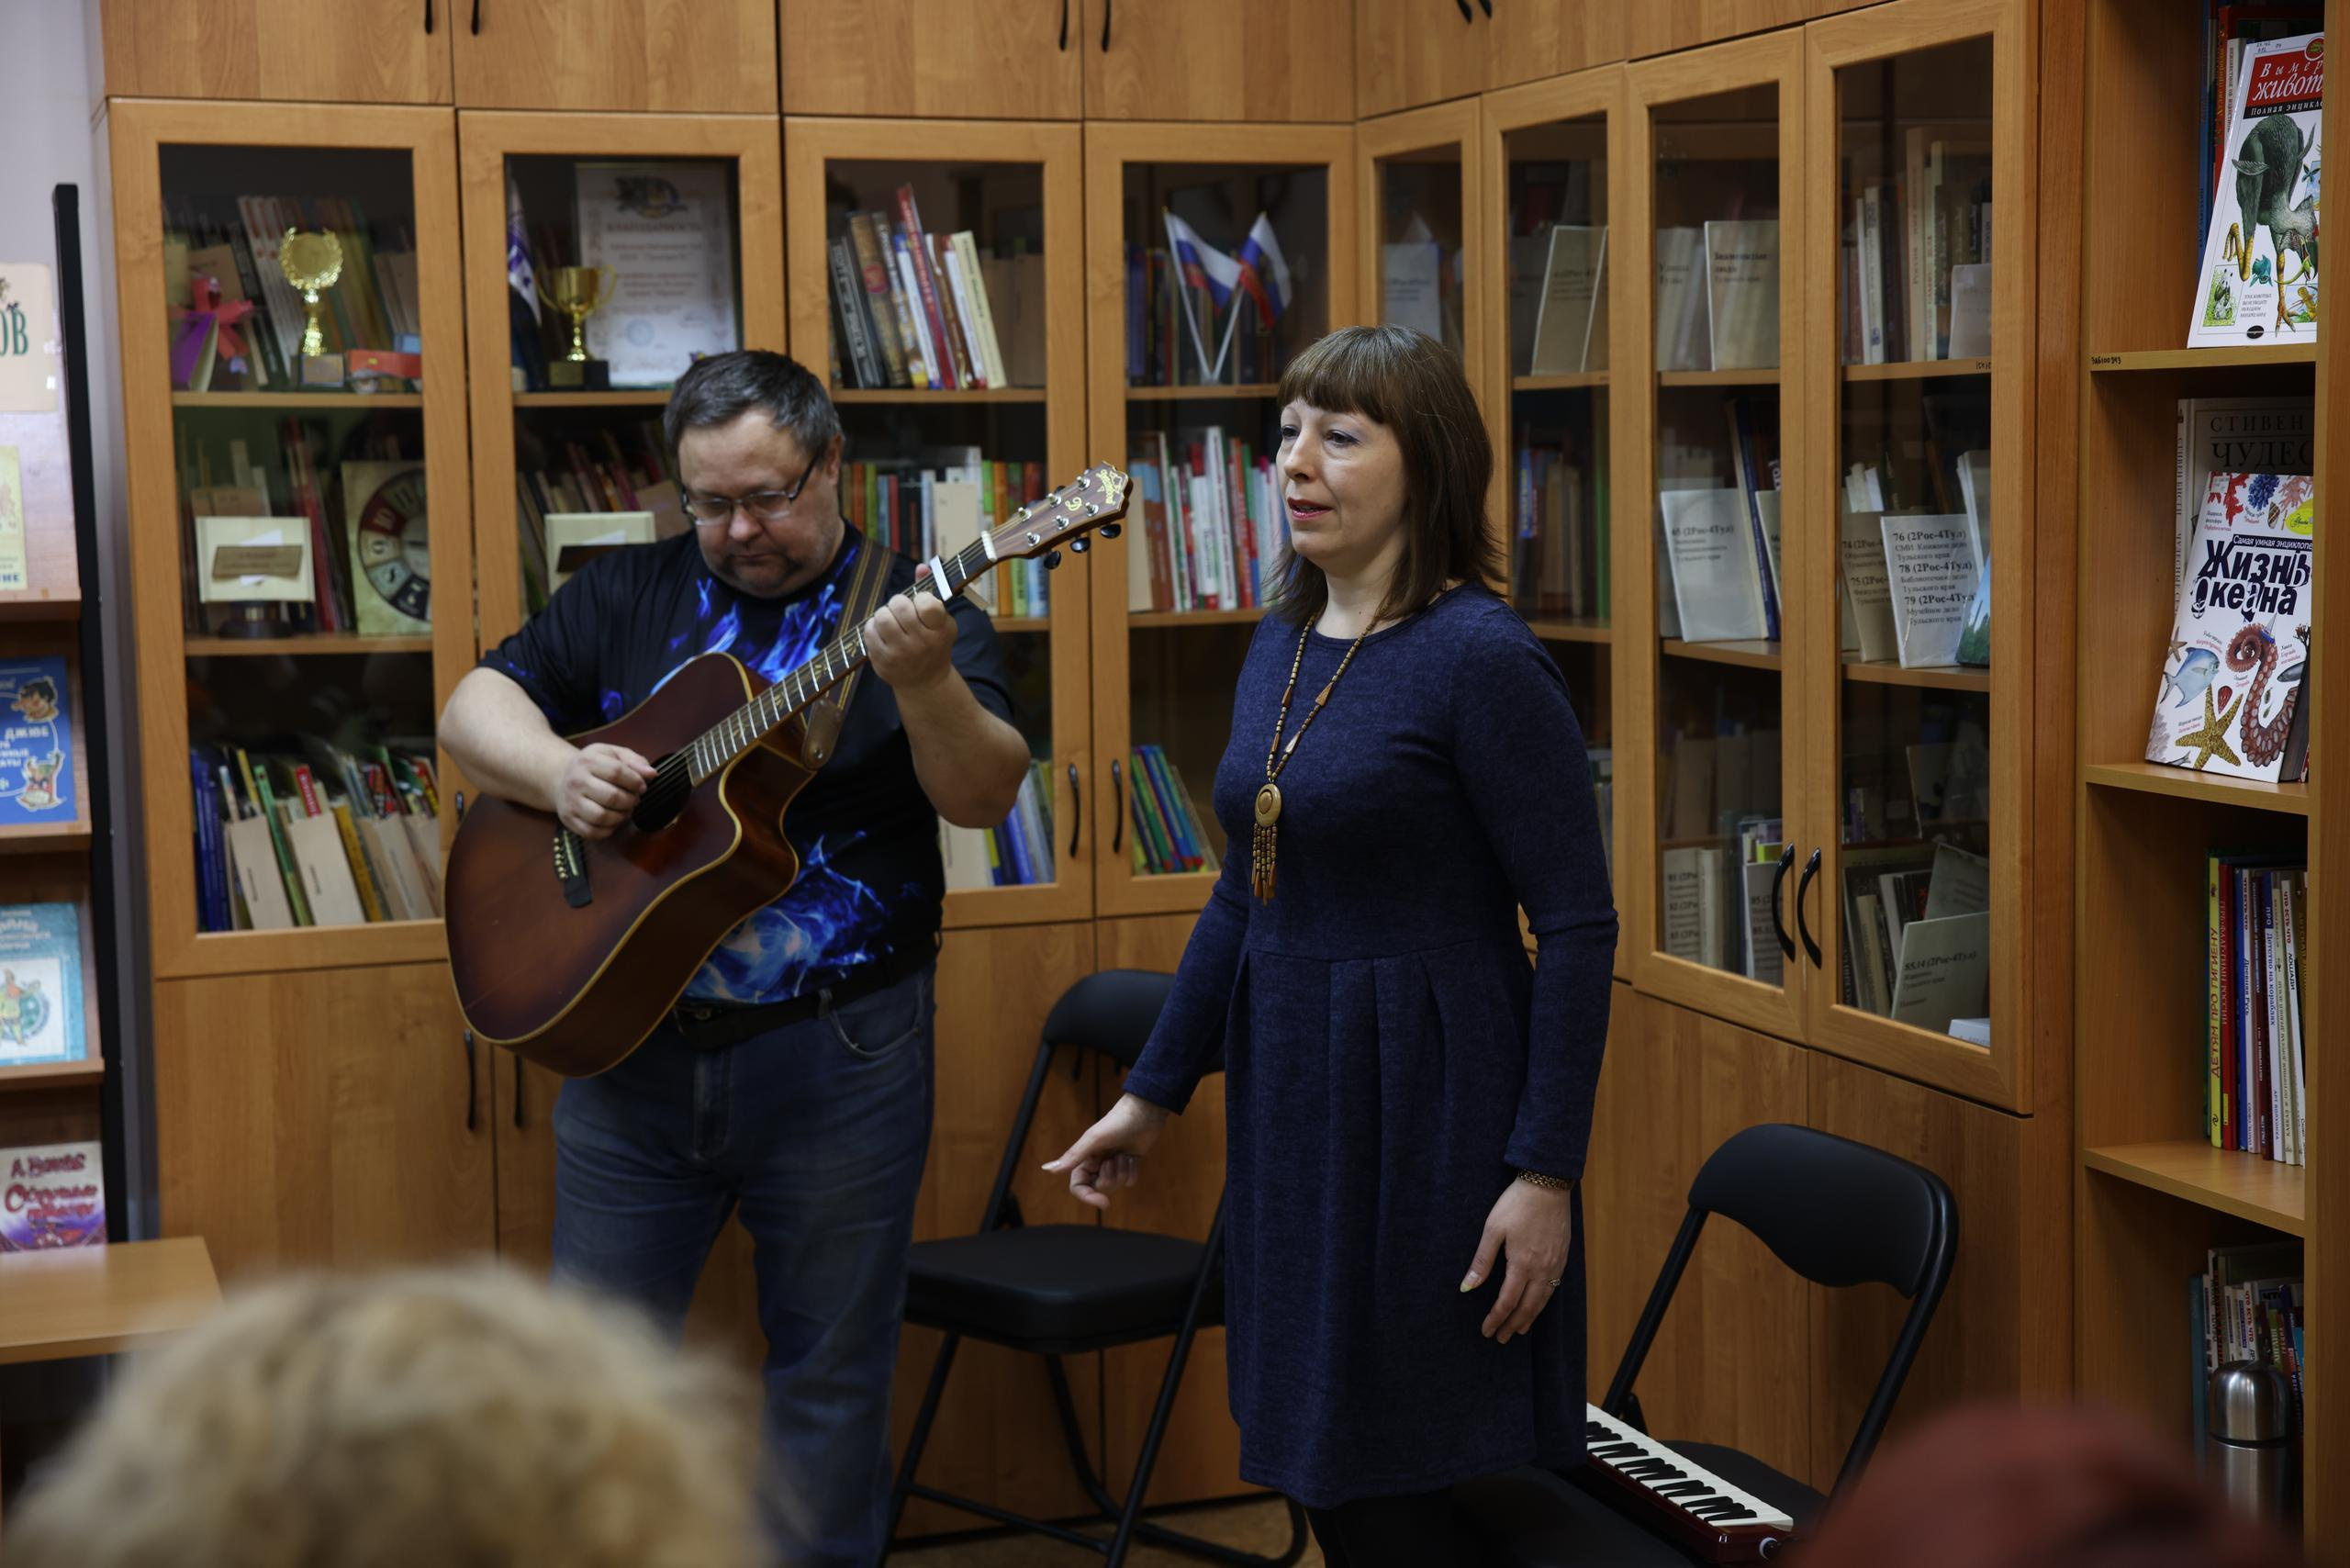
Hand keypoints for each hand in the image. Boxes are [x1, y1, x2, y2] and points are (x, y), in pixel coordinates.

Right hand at [552, 742, 655, 840]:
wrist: (562, 778)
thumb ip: (634, 761)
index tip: (642, 787)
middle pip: (611, 796)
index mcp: (588, 761)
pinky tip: (612, 820)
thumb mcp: (612, 754)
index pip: (617, 772)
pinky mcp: (568, 819)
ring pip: (602, 817)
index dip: (635, 782)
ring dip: (621, 816)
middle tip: (634, 800)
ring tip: (625, 810)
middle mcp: (576, 781)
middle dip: (630, 801)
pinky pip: (593, 832)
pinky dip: (608, 829)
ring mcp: (570, 802)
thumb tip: (652, 774)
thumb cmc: (594, 766)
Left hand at [865, 591, 957, 693]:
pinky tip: (883, 633)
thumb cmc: (934, 643)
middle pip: (899, 606)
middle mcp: (922, 643)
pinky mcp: (883, 661)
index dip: (920, 597)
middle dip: (897, 602)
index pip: (927, 604)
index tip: (921, 604)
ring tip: (890, 620)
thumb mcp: (941, 620)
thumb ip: (930, 591)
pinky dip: (873, 627)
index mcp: (940, 630)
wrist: (925, 682)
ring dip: (884, 614)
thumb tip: (921, 568)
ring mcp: (901, 654)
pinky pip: (869, 632)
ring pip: (881, 617)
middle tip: (901, 610)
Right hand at [1042, 1093, 1171, 1210]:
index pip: (1079, 1186)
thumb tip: (1049, 1170)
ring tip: (1124, 1153)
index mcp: (1085, 1158)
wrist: (1144, 1111)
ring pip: (1116, 1184)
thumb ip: (1073, 1156)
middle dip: (1110, 1176)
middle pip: (1099, 1187)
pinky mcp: (1128, 1163)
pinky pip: (1130, 1180)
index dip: (1088, 1197)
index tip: (1104, 1203)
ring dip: (1123, 1171)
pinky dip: (1133, 1170)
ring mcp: (1114, 1163)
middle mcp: (1097, 1162)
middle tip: (1114, 1158)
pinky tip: (1134, 1156)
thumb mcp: (1094, 1139)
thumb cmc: (1117, 1122)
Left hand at [1461, 1177, 1574, 1344]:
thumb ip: (1482, 1260)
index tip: (1486, 1331)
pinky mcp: (1563, 1257)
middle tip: (1500, 1338)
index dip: (1496, 1319)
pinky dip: (1543, 1303)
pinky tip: (1538, 1305)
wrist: (1548, 1184)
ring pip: (1542, 1301)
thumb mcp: (1493, 1229)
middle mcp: (1542, 1270)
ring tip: (1518, 1330)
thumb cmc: (1517, 1203)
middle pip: (1527, 1307)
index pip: (1507, 1302)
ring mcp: (1556, 1265)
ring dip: (1529, 1318)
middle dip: (1512, 1325)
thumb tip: (1467, 1287)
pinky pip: (1553, 1288)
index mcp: (1522, 1264)